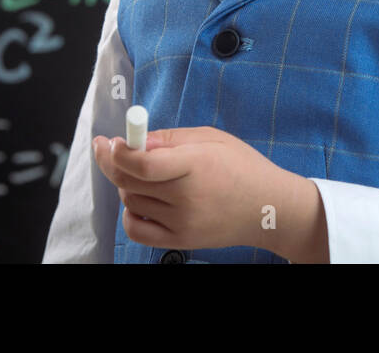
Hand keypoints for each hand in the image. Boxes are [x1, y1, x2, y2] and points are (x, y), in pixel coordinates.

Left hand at [92, 126, 297, 252]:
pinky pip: (136, 229)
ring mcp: (182, 222)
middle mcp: (187, 196)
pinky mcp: (180, 241)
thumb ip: (172, 138)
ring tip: (144, 174)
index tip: (110, 141)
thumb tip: (136, 140)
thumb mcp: (212, 138)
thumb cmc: (242, 167)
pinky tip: (141, 200)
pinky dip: (130, 213)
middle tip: (110, 149)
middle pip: (129, 181)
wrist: (268, 208)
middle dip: (112, 161)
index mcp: (197, 164)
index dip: (118, 151)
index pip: (143, 163)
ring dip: (127, 184)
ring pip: (131, 201)